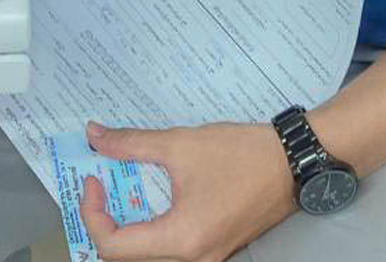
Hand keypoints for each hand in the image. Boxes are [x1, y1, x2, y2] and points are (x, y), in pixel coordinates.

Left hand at [79, 120, 297, 261]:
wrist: (293, 162)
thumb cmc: (242, 154)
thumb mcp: (180, 144)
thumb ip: (131, 144)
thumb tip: (94, 136)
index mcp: (181, 240)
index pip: (114, 247)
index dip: (92, 213)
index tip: (93, 179)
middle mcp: (192, 261)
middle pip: (127, 260)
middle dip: (104, 224)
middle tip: (99, 189)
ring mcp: (206, 260)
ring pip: (148, 259)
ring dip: (126, 231)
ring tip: (118, 195)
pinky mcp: (214, 251)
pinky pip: (169, 253)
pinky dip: (150, 232)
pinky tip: (147, 202)